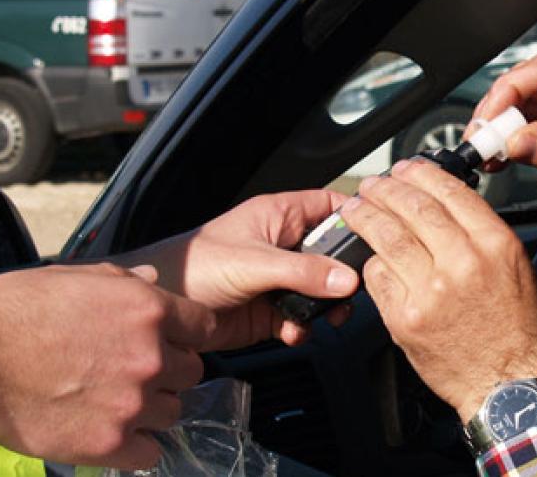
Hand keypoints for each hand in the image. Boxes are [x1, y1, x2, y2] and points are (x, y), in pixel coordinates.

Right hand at [0, 263, 213, 468]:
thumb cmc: (14, 312)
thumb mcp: (74, 276)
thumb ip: (124, 280)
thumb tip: (154, 280)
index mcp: (148, 310)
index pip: (204, 327)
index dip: (188, 334)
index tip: (171, 339)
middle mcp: (150, 356)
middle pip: (191, 372)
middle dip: (169, 371)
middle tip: (137, 371)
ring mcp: (132, 402)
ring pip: (173, 412)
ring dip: (152, 408)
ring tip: (119, 402)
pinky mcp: (110, 442)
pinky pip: (150, 452)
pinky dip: (136, 446)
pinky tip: (113, 432)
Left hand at [116, 190, 359, 350]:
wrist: (160, 312)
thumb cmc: (192, 267)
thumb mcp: (254, 263)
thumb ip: (303, 272)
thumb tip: (347, 279)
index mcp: (279, 216)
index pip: (328, 205)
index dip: (354, 216)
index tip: (376, 234)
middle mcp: (282, 245)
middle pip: (332, 253)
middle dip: (345, 274)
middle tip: (352, 291)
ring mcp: (277, 279)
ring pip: (321, 289)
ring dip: (327, 306)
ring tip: (327, 317)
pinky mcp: (269, 310)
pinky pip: (301, 317)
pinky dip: (304, 327)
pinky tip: (293, 331)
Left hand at [340, 160, 536, 422]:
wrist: (508, 385)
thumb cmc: (517, 331)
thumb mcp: (519, 268)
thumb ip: (484, 234)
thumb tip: (449, 205)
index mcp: (495, 244)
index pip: (449, 192)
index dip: (421, 174)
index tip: (408, 168)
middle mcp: (463, 262)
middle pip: (413, 208)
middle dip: (386, 189)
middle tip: (373, 184)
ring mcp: (430, 291)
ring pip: (387, 237)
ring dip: (365, 216)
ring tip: (356, 208)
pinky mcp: (405, 317)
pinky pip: (378, 277)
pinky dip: (371, 263)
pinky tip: (368, 255)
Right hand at [471, 54, 536, 207]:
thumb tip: (514, 141)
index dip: (506, 92)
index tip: (488, 120)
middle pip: (530, 83)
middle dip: (499, 110)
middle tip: (481, 139)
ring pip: (530, 100)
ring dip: (506, 124)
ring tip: (489, 151)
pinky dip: (519, 134)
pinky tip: (506, 152)